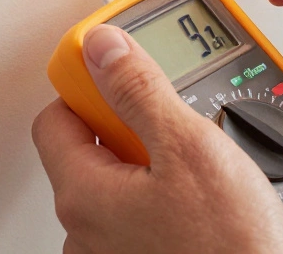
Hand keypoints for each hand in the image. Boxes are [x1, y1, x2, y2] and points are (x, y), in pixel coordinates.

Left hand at [32, 25, 282, 253]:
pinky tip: (202, 202)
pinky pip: (138, 218)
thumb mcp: (189, 147)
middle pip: (88, 151)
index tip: (119, 72)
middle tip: (175, 129)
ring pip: (118, 186)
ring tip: (198, 171)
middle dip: (132, 130)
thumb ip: (139, 90)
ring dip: (151, 167)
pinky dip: (164, 200)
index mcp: (83, 196)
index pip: (54, 117)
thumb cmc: (228, 248)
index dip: (88, 88)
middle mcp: (85, 232)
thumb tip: (104, 48)